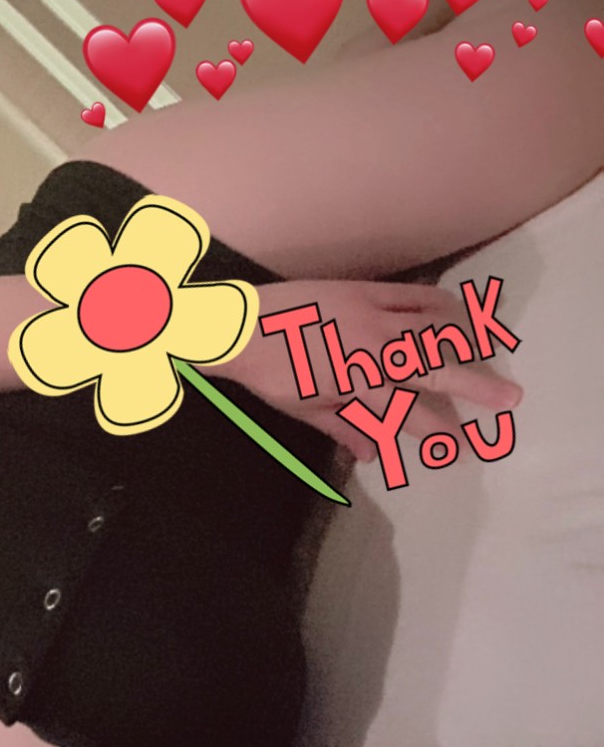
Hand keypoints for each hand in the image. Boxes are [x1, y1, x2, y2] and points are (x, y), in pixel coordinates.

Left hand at [209, 280, 522, 461]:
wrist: (237, 326)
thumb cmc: (267, 374)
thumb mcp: (303, 410)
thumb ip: (344, 430)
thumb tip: (374, 456)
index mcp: (353, 385)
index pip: (408, 414)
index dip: (438, 434)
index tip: (462, 448)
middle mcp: (369, 350)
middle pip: (433, 369)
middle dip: (474, 386)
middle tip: (509, 398)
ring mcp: (369, 315)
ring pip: (432, 326)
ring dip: (466, 339)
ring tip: (491, 349)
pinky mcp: (363, 291)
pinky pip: (413, 295)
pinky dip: (440, 304)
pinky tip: (456, 313)